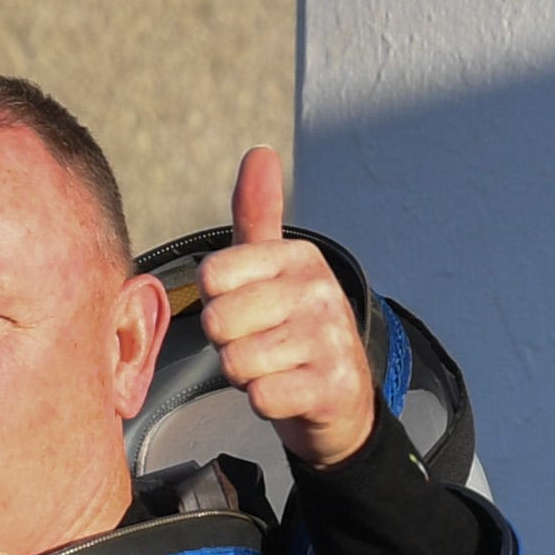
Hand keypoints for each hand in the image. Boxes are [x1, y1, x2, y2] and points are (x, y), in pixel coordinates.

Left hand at [199, 146, 375, 467]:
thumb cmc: (294, 330)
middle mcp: (320, 291)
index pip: (212, 276)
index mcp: (299, 257)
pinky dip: (266, 403)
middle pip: (220, 321)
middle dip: (229, 344)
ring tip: (275, 368)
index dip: (218, 301)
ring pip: (237, 362)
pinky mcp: (333, 387)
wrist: (342, 399)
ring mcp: (331, 339)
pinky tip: (289, 392)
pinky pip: (262, 396)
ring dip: (246, 375)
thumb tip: (260, 151)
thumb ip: (257, 214)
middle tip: (261, 345)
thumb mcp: (274, 268)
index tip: (247, 310)